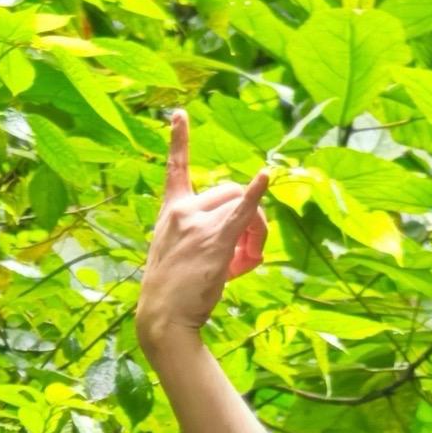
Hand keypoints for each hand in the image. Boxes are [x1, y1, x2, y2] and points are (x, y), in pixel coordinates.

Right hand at [136, 110, 267, 354]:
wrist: (164, 318)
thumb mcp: (179, 254)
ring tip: (247, 264)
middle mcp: (182, 210)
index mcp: (170, 212)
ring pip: (243, 209)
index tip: (180, 114)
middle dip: (247, 219)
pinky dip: (257, 194)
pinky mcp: (216, 240)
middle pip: (229, 192)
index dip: (178, 141)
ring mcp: (198, 223)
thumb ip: (207, 236)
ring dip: (256, 235)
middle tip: (247, 255)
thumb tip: (244, 242)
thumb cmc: (173, 294)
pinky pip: (242, 211)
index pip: (174, 169)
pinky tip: (267, 177)